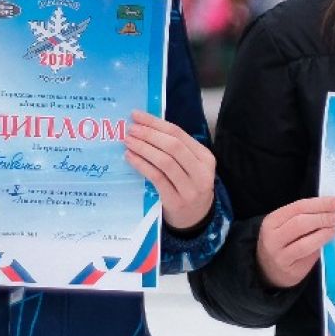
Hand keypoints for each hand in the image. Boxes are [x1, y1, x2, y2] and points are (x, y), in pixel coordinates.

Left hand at [125, 110, 216, 231]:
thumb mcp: (191, 167)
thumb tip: (146, 126)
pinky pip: (157, 178)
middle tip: (131, 129)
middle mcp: (201, 172)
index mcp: (206, 158)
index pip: (179, 134)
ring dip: (144, 148)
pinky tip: (131, 158)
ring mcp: (190, 188)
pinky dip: (142, 165)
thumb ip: (176, 150)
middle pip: (173, 146)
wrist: (195, 220)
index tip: (137, 116)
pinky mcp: (176, 201)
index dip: (156, 123)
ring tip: (128, 141)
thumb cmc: (188, 187)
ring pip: (165, 161)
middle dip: (149, 134)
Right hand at [255, 196, 334, 288]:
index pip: (298, 207)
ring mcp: (280, 256)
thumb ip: (303, 217)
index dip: (319, 203)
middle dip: (322, 218)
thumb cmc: (283, 242)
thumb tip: (331, 209)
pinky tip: (328, 241)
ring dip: (323, 233)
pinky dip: (319, 246)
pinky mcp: (290, 270)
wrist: (269, 270)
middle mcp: (272, 238)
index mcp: (272, 221)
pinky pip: (307, 256)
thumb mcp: (285, 226)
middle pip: (300, 223)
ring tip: (334, 228)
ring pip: (304, 243)